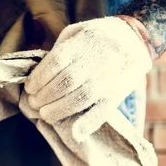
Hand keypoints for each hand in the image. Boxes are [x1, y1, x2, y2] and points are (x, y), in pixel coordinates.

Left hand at [24, 17, 152, 128]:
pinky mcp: (117, 93)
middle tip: (34, 104)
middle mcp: (95, 61)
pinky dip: (89, 124)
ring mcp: (107, 78)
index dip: (39, 78)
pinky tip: (76, 133)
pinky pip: (103, 111)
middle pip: (64, 83)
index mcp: (82, 43)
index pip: (55, 62)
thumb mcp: (77, 31)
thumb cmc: (97, 37)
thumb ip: (59, 49)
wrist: (135, 39)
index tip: (30, 88)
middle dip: (44, 97)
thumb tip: (38, 72)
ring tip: (45, 114)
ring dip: (58, 110)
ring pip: (80, 98)